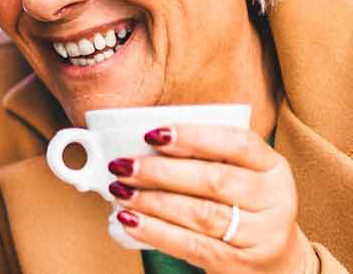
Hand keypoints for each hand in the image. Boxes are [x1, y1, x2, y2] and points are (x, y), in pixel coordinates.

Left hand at [110, 123, 315, 273]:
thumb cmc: (243, 207)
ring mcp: (261, 235)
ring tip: (119, 191)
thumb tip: (143, 144)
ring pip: (200, 213)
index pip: (238, 143)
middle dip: (161, 171)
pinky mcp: (239, 263)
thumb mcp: (241, 176)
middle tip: (123, 165)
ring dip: (153, 201)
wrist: (275, 262)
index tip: (152, 134)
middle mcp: (274, 199)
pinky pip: (191, 245)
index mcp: (273, 167)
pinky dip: (156, 231)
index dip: (194, 136)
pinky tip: (130, 220)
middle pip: (214, 180)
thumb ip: (205, 157)